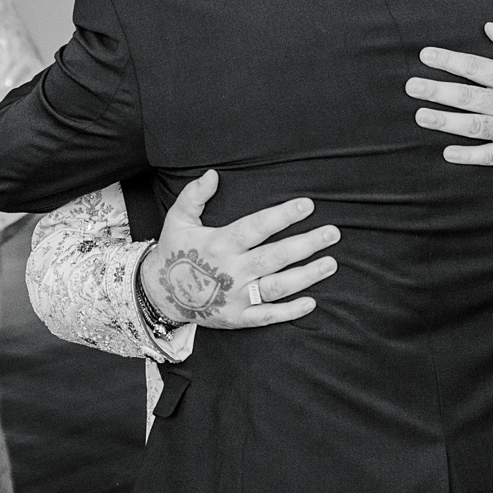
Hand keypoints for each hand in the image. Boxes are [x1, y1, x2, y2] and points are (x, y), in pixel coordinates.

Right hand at [139, 170, 338, 329]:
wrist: (160, 293)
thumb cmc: (175, 251)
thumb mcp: (177, 219)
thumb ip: (194, 195)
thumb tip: (213, 174)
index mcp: (218, 244)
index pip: (256, 227)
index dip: (282, 216)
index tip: (307, 205)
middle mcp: (231, 270)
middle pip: (274, 256)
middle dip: (306, 244)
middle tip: (332, 233)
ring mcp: (235, 296)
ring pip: (277, 286)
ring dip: (306, 276)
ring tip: (331, 263)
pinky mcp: (237, 318)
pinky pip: (267, 316)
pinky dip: (289, 312)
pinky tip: (311, 302)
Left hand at [409, 23, 492, 169]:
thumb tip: (488, 26)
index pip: (476, 67)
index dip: (449, 61)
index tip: (424, 56)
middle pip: (468, 97)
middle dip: (437, 91)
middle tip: (411, 86)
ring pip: (474, 125)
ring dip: (445, 122)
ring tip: (420, 116)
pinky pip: (490, 155)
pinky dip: (469, 156)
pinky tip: (447, 152)